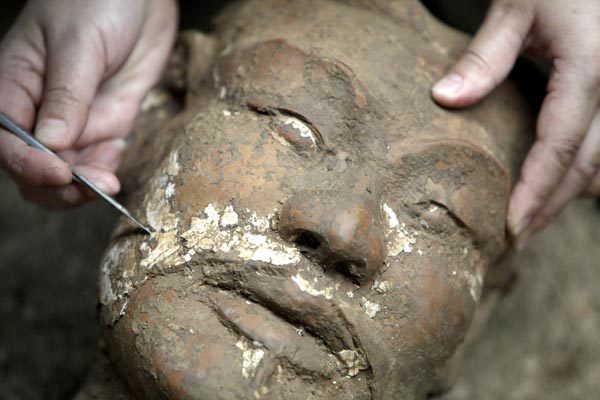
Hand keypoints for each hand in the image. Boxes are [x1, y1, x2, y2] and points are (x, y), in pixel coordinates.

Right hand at [0, 0, 176, 207]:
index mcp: (15, 86)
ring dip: (85, 186)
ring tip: (109, 184)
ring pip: (68, 171)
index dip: (28, 164)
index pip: (7, 141)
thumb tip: (52, 144)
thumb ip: (67, 95)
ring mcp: (75, 119)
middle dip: (58, 186)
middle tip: (93, 188)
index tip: (60, 174)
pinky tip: (117, 157)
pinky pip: (101, 158)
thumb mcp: (78, 45)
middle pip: (33, 166)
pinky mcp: (107, 121)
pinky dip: (106, 169)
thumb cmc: (96, 2)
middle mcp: (41, 110)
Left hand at [431, 0, 599, 247]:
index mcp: (589, 67)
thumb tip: (444, 99)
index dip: (536, 192)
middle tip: (519, 238)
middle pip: (586, 163)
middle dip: (553, 205)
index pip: (559, 147)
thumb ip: (484, 57)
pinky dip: (588, 166)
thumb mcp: (516, 5)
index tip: (512, 226)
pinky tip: (565, 181)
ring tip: (537, 218)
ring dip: (573, 192)